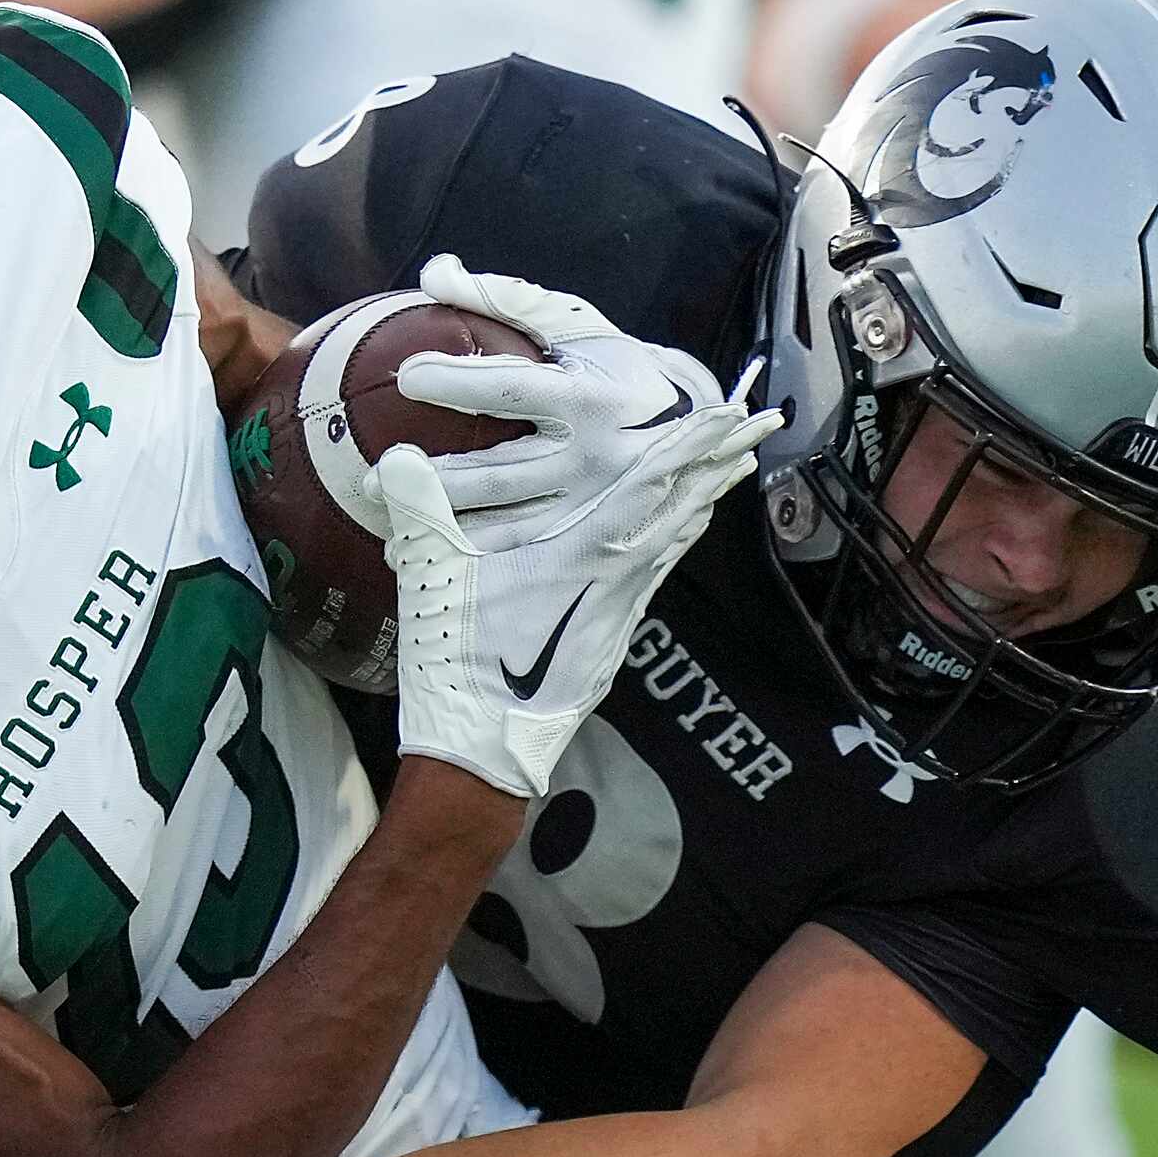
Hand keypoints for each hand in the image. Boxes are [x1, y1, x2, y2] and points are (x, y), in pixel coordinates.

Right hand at [362, 260, 775, 798]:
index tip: (729, 410)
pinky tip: (683, 529)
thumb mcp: (430, 576)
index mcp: (583, 558)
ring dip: (706, 494)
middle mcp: (619, 581)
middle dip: (719, 461)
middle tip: (761, 421)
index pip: (649, 488)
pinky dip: (679, 535)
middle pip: (682, 509)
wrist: (481, 746)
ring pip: (675, 540)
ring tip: (734, 462)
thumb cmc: (459, 661)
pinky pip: (659, 567)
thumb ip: (418, 509)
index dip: (689, 445)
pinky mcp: (611, 632)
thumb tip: (395, 456)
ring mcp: (621, 611)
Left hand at [395, 255, 733, 522]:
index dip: (460, 381)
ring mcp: (589, 509)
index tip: (408, 376)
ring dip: (442, 527)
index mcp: (590, 400)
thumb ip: (505, 299)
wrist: (697, 434)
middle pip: (500, 474)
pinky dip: (465, 558)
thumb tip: (434, 273)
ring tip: (387, 521)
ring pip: (504, 525)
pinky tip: (417, 552)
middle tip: (377, 473)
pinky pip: (516, 555)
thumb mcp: (577, 326)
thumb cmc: (619, 369)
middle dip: (434, 478)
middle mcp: (592, 459)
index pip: (514, 390)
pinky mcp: (584, 542)